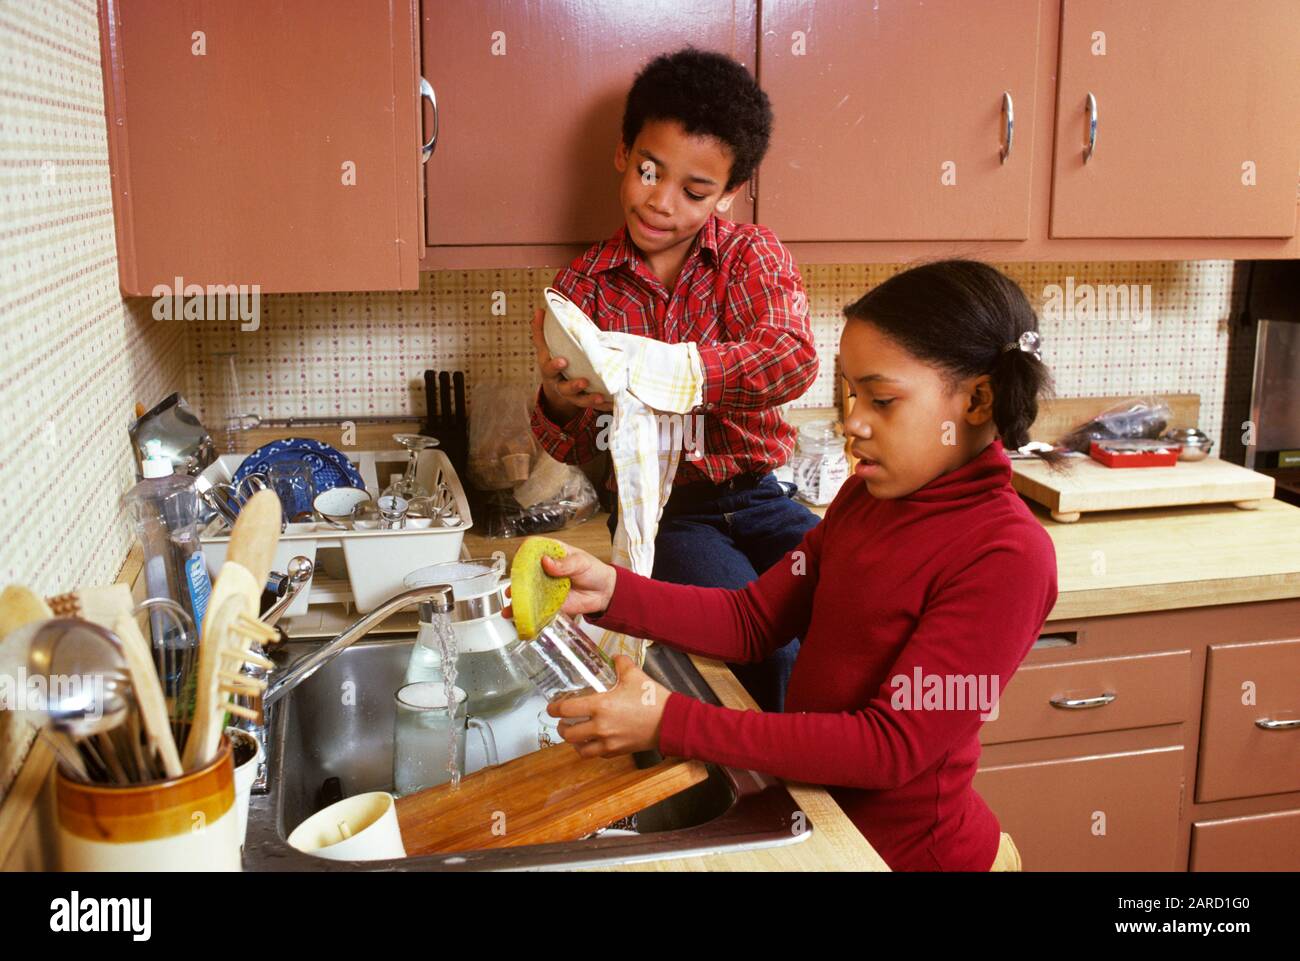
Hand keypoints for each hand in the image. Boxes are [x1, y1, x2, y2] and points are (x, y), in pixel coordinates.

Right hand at [503, 542, 617, 618]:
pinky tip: (519, 616)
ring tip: (511, 606)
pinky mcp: (549, 603)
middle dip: (516, 580)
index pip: (533, 549)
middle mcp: (545, 570)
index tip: (518, 560)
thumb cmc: (594, 571)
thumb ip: (565, 563)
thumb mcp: (581, 562)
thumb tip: (547, 562)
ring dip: (517, 599)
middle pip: (525, 572)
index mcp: (552, 553)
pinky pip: (536, 607)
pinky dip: (527, 612)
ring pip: (527, 591)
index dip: (524, 552)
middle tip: (513, 588)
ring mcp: (545, 587)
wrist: (605, 593)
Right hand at [532, 307, 613, 419]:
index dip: (555, 366)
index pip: (549, 369)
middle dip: (574, 386)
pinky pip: (593, 406)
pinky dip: (602, 405)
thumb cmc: (552, 362)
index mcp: (550, 372)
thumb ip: (541, 331)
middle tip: (584, 381)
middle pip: (565, 389)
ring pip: (580, 400)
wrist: (555, 389)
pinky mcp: (583, 401)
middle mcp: (560, 386)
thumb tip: (539, 310)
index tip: (563, 361)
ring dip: (590, 399)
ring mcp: (572, 396)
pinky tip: (612, 402)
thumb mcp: (545, 349)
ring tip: (600, 396)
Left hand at [547, 655, 671, 757]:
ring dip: (574, 741)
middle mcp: (600, 727)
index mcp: (601, 706)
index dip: (554, 709)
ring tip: (575, 734)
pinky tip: (593, 741)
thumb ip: (620, 663)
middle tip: (562, 721)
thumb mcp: (635, 675)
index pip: (566, 710)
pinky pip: (596, 754)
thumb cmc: (652, 699)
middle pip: (568, 733)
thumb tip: (614, 658)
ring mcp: (608, 742)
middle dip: (561, 727)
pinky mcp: (617, 751)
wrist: (671, 722)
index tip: (551, 707)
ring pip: (580, 748)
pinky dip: (590, 749)